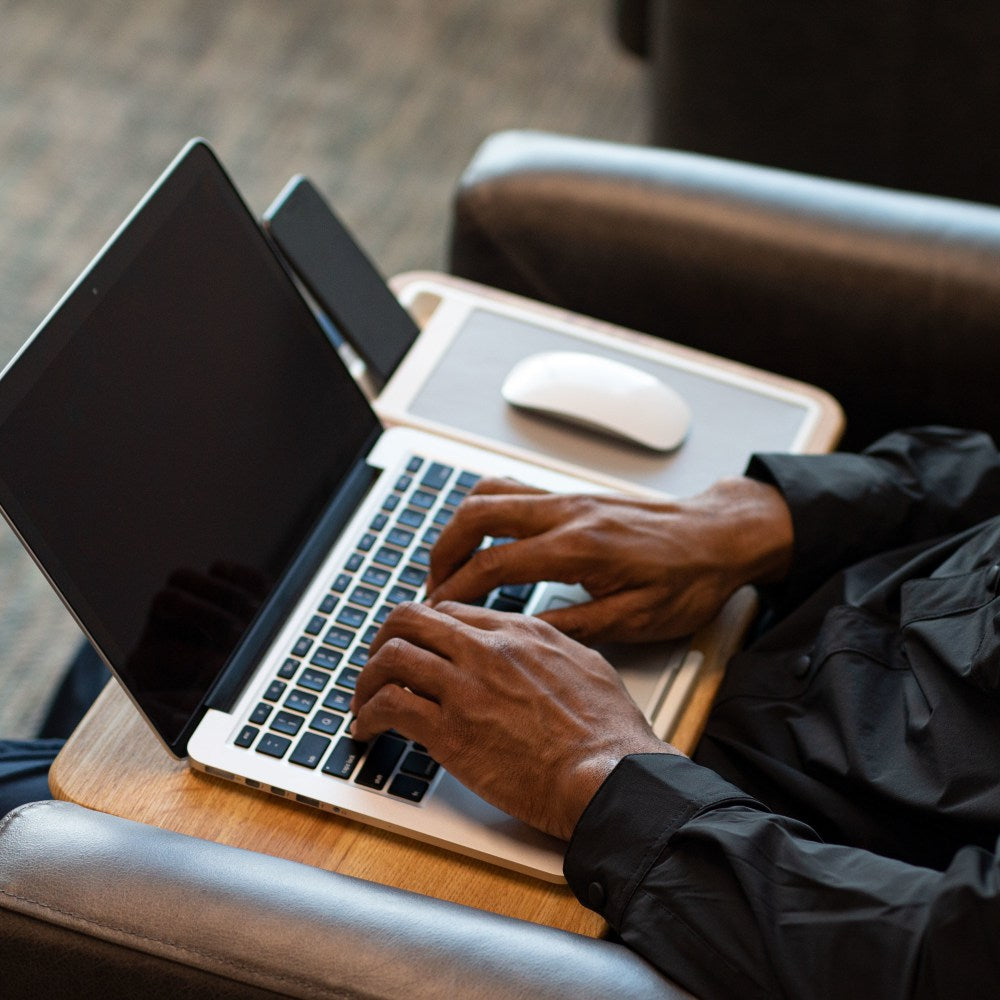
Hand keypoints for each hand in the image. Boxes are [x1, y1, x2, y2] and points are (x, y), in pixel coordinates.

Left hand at [351, 601, 675, 840]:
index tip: (417, 647)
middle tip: (377, 663)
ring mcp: (465, 688)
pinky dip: (368, 716)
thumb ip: (548, 647)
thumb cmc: (608, 732)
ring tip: (364, 701)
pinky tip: (368, 731)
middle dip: (384, 639)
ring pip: (391, 657)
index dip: (425, 627)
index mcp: (520, 632)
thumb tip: (530, 647)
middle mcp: (487, 650)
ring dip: (367, 679)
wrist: (611, 776)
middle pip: (410, 619)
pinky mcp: (450, 732)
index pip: (450, 610)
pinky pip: (390, 707)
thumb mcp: (585, 664)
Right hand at [426, 476, 793, 643]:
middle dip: (442, 551)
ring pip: (490, 493)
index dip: (457, 591)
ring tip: (450, 564)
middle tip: (431, 587)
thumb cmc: (688, 578)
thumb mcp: (638, 619)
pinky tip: (485, 539)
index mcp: (580, 547)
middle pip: (477, 515)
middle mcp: (567, 513)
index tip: (437, 613)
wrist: (719, 537)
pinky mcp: (572, 496)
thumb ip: (577, 626)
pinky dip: (485, 512)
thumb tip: (525, 636)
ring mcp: (568, 498)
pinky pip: (512, 490)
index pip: (495, 564)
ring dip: (459, 528)